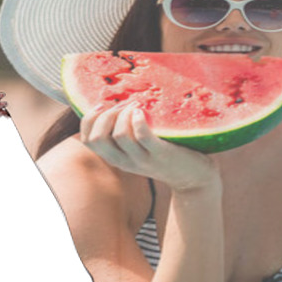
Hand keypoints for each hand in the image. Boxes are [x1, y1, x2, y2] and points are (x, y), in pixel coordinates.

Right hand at [80, 100, 218, 190]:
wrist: (194, 178)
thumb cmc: (166, 155)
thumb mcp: (140, 149)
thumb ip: (127, 135)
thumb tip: (116, 102)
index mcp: (116, 158)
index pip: (87, 140)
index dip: (89, 119)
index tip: (101, 104)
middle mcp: (125, 162)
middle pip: (97, 138)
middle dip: (105, 115)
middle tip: (123, 103)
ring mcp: (143, 159)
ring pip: (118, 135)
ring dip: (124, 114)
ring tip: (136, 104)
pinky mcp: (161, 154)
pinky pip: (142, 136)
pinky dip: (138, 120)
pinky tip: (142, 111)